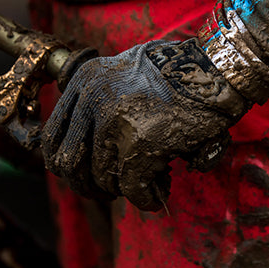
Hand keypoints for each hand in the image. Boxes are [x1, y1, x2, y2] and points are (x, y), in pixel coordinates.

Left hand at [41, 38, 249, 209]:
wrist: (215, 69)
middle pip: (68, 163)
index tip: (86, 175)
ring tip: (148, 185)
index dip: (69, 164)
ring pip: (102, 178)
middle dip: (89, 185)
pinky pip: (132, 187)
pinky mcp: (140, 144)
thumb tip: (92, 150)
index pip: (53, 137)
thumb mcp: (125, 73)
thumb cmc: (179, 72)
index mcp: (84, 81)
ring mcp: (114, 122)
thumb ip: (102, 101)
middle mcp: (92, 99)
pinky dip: (145, 198)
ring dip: (124, 191)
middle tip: (111, 190)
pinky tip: (157, 195)